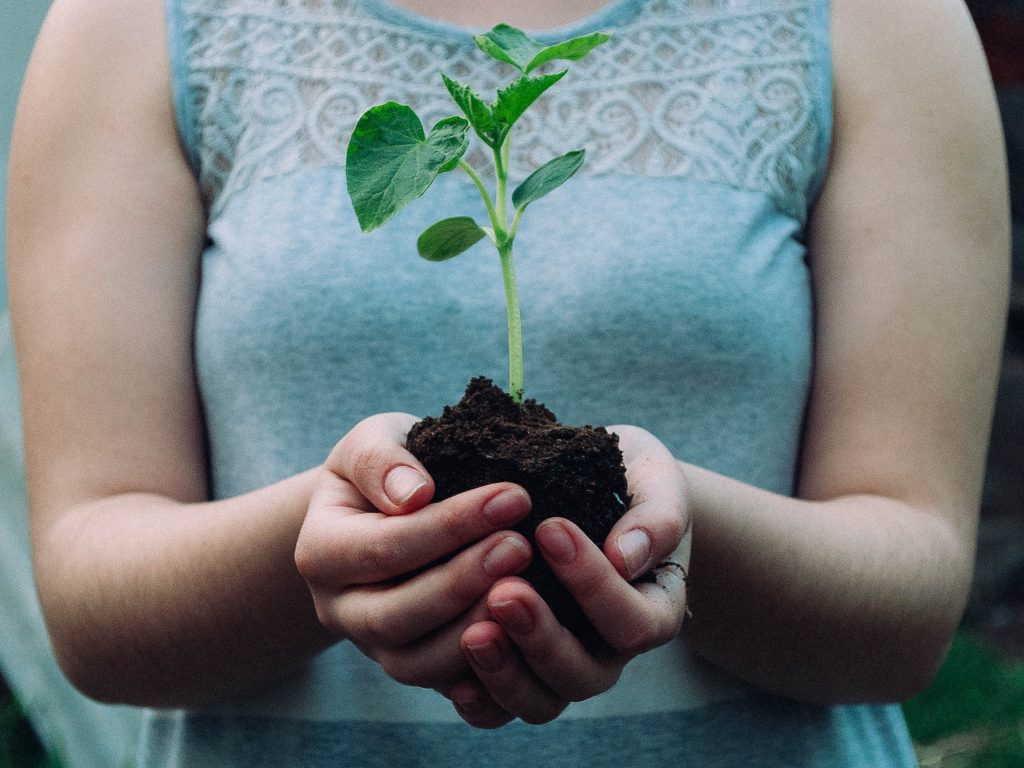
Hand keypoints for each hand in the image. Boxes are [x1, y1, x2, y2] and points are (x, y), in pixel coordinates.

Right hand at [294, 413, 534, 690]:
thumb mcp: (371, 441)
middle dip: (463, 582)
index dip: (449, 526)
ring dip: (476, 629)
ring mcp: (374, 647)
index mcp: (321, 552)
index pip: (384, 547)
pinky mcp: (414, 667)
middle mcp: (339, 609)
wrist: (384, 510)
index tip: (513, 497)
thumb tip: (414, 493)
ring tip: (529, 588)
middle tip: (522, 546)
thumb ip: (382, 460)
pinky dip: (486, 671)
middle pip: (395, 616)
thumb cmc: (386, 468)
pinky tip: (527, 634)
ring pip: (418, 664)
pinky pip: (446, 687)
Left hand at [448, 425, 689, 727]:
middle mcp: (610, 652)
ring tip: (472, 633)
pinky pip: (500, 710)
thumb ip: (656, 517)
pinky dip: (479, 700)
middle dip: (541, 636)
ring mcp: (562, 667)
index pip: (633, 622)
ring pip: (540, 703)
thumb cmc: (631, 480)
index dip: (593, 584)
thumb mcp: (656, 482)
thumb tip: (625, 556)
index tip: (550, 528)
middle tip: (503, 590)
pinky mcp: (519, 671)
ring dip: (505, 672)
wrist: (595, 489)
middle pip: (583, 674)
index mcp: (654, 610)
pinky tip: (454, 676)